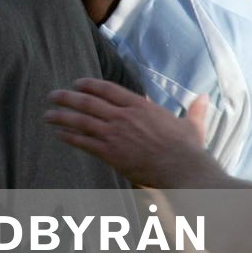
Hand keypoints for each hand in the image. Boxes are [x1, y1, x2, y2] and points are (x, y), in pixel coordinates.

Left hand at [45, 80, 218, 187]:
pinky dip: (68, 136)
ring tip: (47, 114)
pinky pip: (83, 142)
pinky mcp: (110, 152)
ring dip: (61, 116)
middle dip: (67, 97)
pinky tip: (57, 134)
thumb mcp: (192, 125)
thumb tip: (204, 98)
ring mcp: (115, 134)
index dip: (89, 85)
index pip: (108, 89)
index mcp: (140, 106)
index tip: (76, 83)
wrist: (183, 169)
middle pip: (88, 102)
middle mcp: (124, 116)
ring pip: (81, 121)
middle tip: (52, 96)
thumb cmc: (188, 149)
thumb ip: (194, 110)